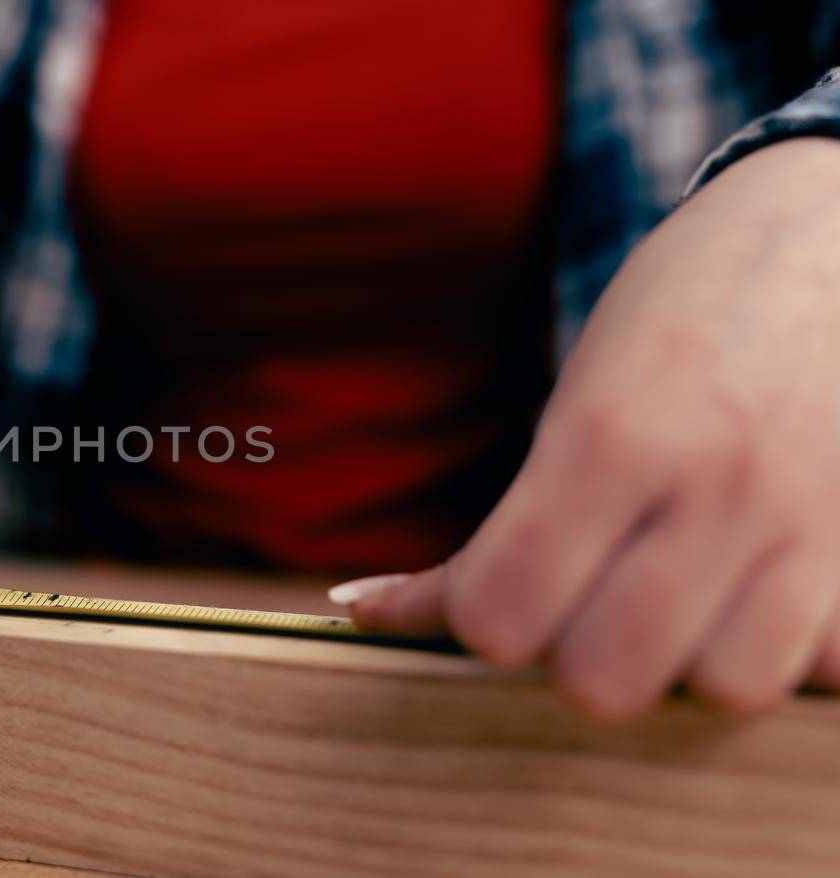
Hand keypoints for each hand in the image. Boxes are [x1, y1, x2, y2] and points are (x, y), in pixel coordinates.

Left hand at [335, 138, 839, 718]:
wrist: (839, 227)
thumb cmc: (689, 305)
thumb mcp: (581, 390)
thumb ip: (513, 515)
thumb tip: (379, 614)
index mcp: (608, 436)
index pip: (497, 616)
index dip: (474, 622)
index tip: (482, 597)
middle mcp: (712, 487)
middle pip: (602, 680)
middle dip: (573, 656)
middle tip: (580, 602)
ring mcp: (809, 518)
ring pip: (724, 688)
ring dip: (687, 664)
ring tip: (678, 607)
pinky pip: (828, 666)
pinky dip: (790, 652)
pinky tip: (760, 597)